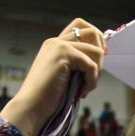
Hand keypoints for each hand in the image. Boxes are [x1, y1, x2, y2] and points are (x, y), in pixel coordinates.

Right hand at [0, 19, 103, 135]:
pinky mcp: (64, 54)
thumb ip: (79, 64)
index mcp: (55, 45)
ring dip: (97, 72)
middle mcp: (56, 41)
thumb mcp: (66, 76)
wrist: (31, 107)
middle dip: (100, 53)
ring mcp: (59, 45)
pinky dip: (91, 81)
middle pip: (92, 31)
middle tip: (94, 75)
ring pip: (96, 49)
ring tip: (85, 87)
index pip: (81, 27)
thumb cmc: (47, 98)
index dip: (96, 41)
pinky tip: (81, 93)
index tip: (97, 62)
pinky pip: (91, 65)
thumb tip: (103, 55)